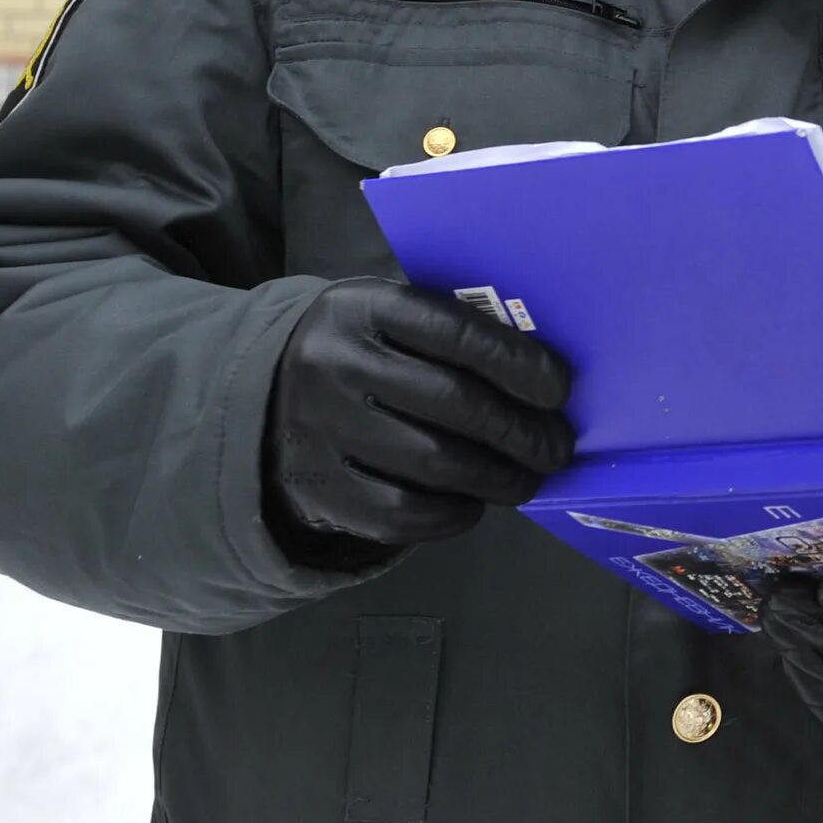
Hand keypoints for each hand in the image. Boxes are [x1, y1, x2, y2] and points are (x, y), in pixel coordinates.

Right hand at [264, 277, 576, 554]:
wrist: (262, 393)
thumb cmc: (363, 352)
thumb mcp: (391, 319)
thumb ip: (453, 332)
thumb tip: (546, 379)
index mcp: (364, 306)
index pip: (459, 332)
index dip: (521, 365)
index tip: (560, 391)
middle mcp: (334, 362)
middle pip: (455, 403)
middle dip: (523, 432)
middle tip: (555, 448)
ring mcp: (318, 427)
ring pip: (436, 463)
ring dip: (499, 478)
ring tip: (525, 480)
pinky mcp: (314, 487)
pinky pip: (402, 512)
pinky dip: (452, 515)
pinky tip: (471, 504)